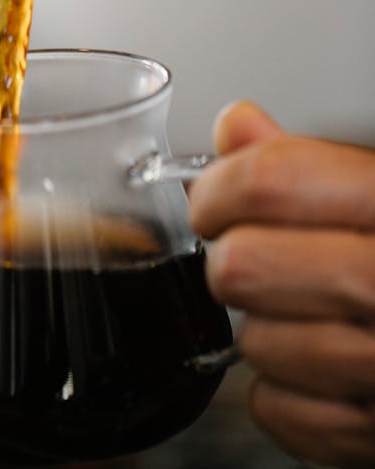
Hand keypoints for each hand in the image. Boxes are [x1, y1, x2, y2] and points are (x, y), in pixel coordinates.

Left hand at [190, 102, 374, 466]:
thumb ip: (308, 163)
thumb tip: (237, 126)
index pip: (269, 181)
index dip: (218, 187)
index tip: (213, 200)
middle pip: (241, 263)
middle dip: (235, 260)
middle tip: (260, 258)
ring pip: (252, 340)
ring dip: (265, 328)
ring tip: (310, 315)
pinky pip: (275, 409)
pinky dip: (284, 394)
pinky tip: (322, 367)